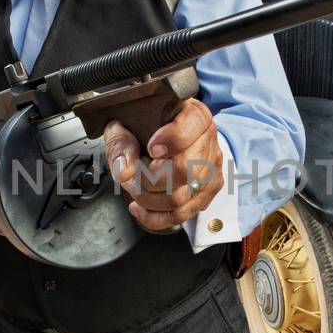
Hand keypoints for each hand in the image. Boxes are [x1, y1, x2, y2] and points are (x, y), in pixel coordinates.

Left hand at [102, 98, 223, 233]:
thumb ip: (122, 143)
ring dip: (148, 199)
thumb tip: (126, 169)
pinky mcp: (206, 192)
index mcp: (193, 116)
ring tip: (134, 188)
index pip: (193, 128)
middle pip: (185, 171)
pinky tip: (141, 207)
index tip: (152, 148)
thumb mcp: (125, 126)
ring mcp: (210, 169)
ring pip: (180, 197)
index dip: (172, 140)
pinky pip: (181, 214)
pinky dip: (154, 216)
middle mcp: (207, 141)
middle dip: (149, 179)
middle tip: (132, 174)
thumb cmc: (145, 130)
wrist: (162, 140)